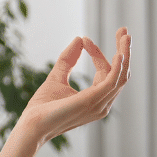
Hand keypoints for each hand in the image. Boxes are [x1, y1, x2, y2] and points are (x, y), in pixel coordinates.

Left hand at [18, 28, 130, 145]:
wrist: (31, 125)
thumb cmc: (42, 108)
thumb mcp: (57, 78)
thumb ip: (68, 60)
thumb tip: (79, 38)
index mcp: (95, 99)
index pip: (105, 72)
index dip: (97, 54)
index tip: (85, 39)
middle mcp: (102, 104)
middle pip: (120, 74)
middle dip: (124, 51)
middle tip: (124, 30)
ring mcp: (99, 104)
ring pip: (121, 77)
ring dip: (125, 54)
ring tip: (124, 35)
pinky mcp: (92, 101)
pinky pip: (112, 83)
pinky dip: (118, 68)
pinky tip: (118, 53)